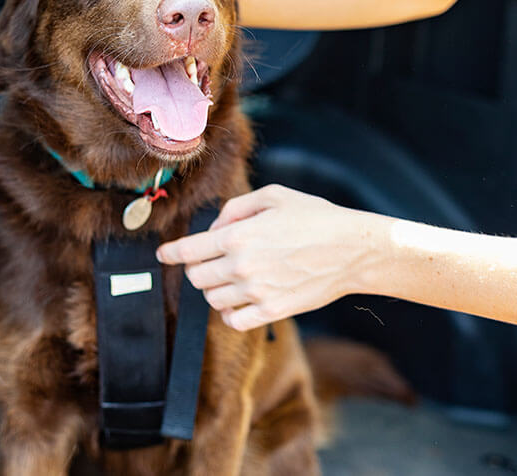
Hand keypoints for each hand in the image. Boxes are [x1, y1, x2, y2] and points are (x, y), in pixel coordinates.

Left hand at [156, 185, 381, 330]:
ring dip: (215, 288)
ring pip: (212, 299)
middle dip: (198, 268)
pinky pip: (234, 320)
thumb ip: (237, 208)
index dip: (171, 253)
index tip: (164, 255)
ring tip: (232, 277)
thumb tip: (215, 227)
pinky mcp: (272, 311)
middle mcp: (243, 266)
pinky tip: (241, 299)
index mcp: (239, 235)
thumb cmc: (316, 217)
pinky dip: (230, 312)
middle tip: (211, 261)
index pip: (189, 250)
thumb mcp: (274, 196)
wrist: (352, 250)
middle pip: (197, 277)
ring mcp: (257, 292)